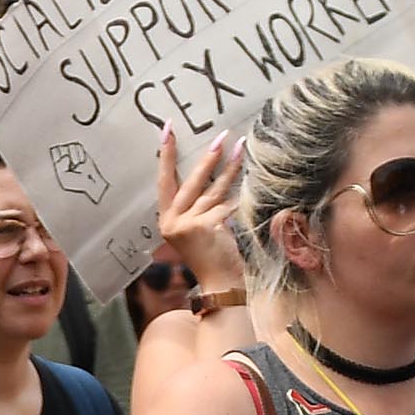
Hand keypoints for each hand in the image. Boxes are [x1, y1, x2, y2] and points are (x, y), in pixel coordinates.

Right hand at [154, 124, 244, 294]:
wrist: (220, 284)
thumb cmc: (211, 257)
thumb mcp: (196, 230)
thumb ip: (196, 207)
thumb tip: (210, 174)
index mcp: (167, 220)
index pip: (165, 181)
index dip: (167, 154)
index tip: (167, 129)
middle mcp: (173, 221)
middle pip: (191, 181)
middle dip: (207, 156)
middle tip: (220, 135)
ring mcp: (188, 224)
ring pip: (212, 190)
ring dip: (228, 168)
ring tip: (240, 147)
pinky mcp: (206, 227)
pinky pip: (226, 204)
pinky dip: (239, 195)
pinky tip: (250, 181)